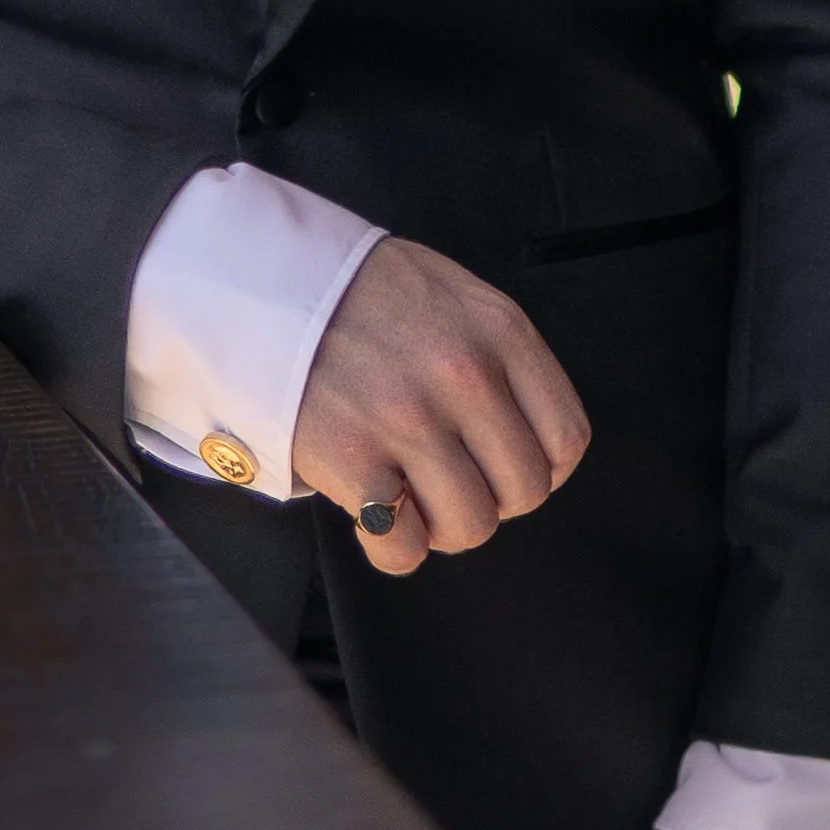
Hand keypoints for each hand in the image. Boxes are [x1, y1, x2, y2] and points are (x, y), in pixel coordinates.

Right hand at [290, 234, 589, 574]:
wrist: (263, 283)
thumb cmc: (358, 294)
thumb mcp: (452, 296)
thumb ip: (498, 357)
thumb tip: (527, 434)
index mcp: (499, 331)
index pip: (566, 439)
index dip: (539, 468)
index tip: (502, 465)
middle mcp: (464, 375)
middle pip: (523, 492)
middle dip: (488, 497)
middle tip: (447, 478)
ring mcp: (409, 420)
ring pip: (470, 527)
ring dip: (440, 525)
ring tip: (407, 493)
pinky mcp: (353, 459)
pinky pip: (404, 547)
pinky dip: (391, 545)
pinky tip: (371, 509)